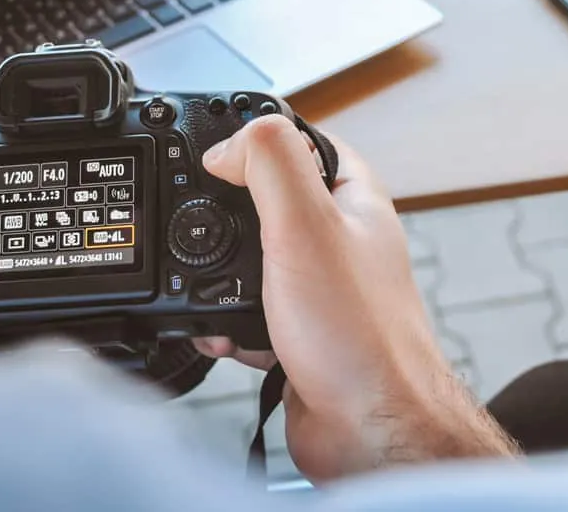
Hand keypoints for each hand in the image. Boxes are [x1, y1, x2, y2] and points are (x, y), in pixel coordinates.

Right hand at [195, 116, 517, 480]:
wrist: (368, 429)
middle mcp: (339, 239)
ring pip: (251, 261)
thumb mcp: (304, 224)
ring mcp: (319, 287)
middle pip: (266, 200)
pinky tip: (223, 335)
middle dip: (225, 215)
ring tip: (209, 290)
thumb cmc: (357, 334)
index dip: (256, 138)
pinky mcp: (298, 332)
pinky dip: (226, 323)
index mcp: (351, 199)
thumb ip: (268, 164)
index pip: (302, 140)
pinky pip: (247, 313)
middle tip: (200, 223)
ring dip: (218, 277)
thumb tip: (224, 147)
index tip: (216, 152)